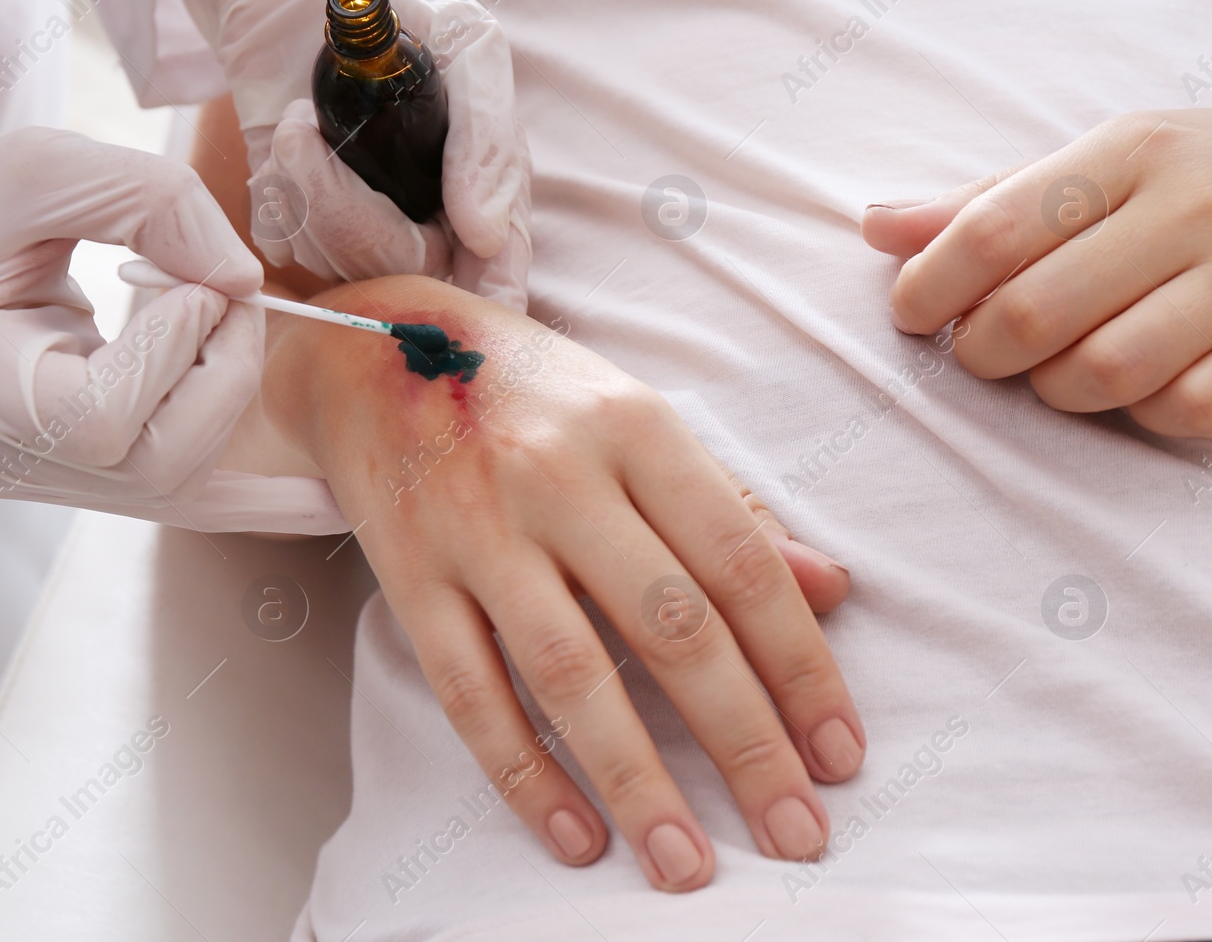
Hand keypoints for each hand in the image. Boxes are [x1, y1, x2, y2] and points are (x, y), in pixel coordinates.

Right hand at [0, 95, 265, 515]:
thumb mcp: (46, 164)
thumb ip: (151, 202)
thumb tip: (243, 280)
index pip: (94, 419)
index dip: (170, 357)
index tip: (190, 284)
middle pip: (152, 466)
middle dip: (224, 376)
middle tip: (234, 295)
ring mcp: (28, 479)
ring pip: (174, 489)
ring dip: (234, 403)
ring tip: (253, 333)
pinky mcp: (70, 478)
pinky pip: (175, 500)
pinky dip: (259, 500)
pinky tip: (328, 500)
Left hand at [176, 0, 530, 306]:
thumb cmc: (409, 4)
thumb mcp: (472, 47)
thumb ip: (490, 139)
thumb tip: (487, 236)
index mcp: (482, 193)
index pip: (495, 280)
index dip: (483, 308)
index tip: (465, 305)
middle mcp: (425, 223)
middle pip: (401, 275)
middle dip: (348, 212)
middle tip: (310, 127)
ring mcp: (358, 227)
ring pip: (337, 264)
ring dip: (302, 186)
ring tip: (297, 118)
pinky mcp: (297, 217)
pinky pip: (286, 245)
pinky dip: (275, 194)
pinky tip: (281, 142)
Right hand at [256, 276, 864, 889]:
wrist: (372, 347)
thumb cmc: (528, 390)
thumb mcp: (636, 418)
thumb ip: (729, 504)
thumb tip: (830, 588)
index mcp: (635, 427)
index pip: (739, 561)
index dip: (801, 664)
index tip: (839, 752)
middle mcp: (558, 475)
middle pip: (670, 625)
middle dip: (745, 741)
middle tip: (796, 832)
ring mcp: (476, 528)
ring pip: (570, 672)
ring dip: (638, 779)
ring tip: (688, 864)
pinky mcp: (409, 574)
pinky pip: (469, 690)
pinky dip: (524, 771)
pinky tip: (575, 834)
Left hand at [864, 107, 1211, 436]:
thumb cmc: (1204, 177)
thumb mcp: (1108, 161)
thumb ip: (995, 201)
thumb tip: (878, 229)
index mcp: (1130, 151)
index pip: (994, 228)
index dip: (931, 286)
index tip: (913, 315)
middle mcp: (1194, 205)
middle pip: (1036, 311)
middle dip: (984, 352)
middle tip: (985, 352)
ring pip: (1108, 370)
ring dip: (1061, 391)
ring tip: (1061, 371)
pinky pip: (1195, 408)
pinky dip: (1153, 415)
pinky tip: (1148, 389)